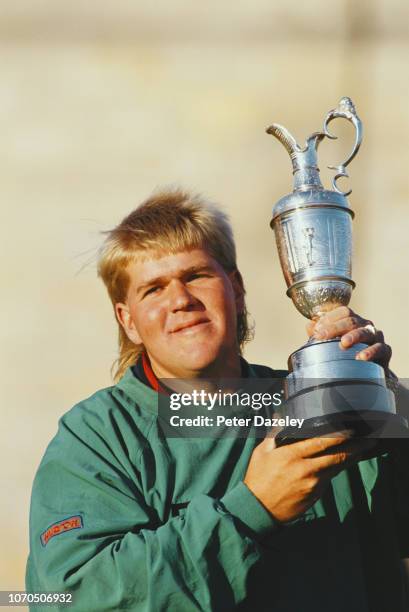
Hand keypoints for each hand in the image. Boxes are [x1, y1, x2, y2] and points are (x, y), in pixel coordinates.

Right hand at [244, 434, 373, 522]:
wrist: (258, 509)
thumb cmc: (258, 478)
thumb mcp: (261, 452)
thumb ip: (274, 433)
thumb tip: (280, 416)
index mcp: (291, 456)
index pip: (320, 442)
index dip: (338, 436)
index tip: (350, 429)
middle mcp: (305, 470)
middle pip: (336, 457)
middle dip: (355, 448)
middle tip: (367, 440)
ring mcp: (312, 485)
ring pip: (335, 469)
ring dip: (349, 459)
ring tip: (360, 450)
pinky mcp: (315, 496)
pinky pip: (327, 480)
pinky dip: (334, 471)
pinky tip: (338, 465)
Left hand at [306, 306, 391, 370]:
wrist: (369, 370)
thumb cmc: (349, 352)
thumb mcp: (332, 342)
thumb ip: (320, 333)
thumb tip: (309, 326)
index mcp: (353, 320)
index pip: (343, 311)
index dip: (329, 318)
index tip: (316, 330)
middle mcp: (365, 325)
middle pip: (351, 320)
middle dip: (335, 328)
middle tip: (321, 336)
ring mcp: (376, 336)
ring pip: (365, 332)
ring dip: (353, 336)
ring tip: (343, 343)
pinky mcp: (385, 350)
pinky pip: (380, 348)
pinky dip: (371, 352)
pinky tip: (361, 357)